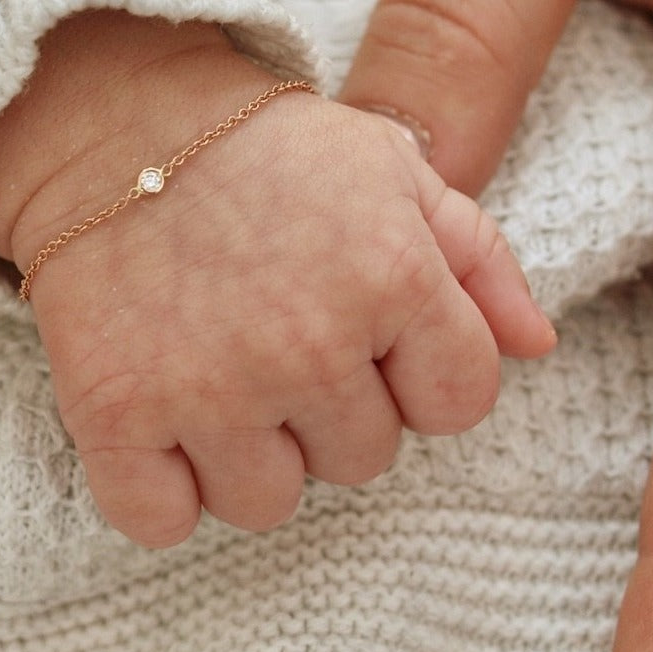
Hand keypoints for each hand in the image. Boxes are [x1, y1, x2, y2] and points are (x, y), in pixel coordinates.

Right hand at [0, 10, 553, 548]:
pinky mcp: (115, 412)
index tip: (366, 337)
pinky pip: (161, 519)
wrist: (117, 131)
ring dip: (248, 453)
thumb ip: (481, 257)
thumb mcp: (392, 171)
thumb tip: (538, 346)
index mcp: (392, 278)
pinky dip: (159, 488)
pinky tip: (158, 417)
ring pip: (267, 503)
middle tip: (274, 331)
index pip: (460, 405)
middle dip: (330, 407)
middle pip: (363, 461)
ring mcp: (207, 385)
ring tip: (216, 369)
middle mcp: (307, 344)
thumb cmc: (266, 152)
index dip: (416, 374)